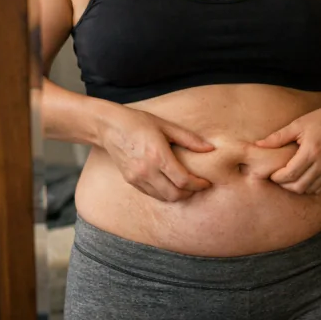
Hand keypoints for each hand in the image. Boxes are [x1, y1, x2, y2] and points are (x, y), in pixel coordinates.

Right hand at [98, 107, 213, 201]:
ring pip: (163, 197)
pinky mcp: (130, 181)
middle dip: (190, 193)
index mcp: (157, 155)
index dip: (198, 184)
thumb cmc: (139, 122)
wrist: (110, 127)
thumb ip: (189, 139)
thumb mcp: (166, 126)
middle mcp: (146, 170)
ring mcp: (136, 178)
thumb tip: (210, 148)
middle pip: (174, 194)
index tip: (206, 182)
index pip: (183, 180)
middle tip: (199, 186)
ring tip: (187, 186)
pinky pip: (151, 194)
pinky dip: (164, 193)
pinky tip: (171, 184)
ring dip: (178, 195)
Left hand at [254, 105, 320, 194]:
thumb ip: (277, 137)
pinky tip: (301, 178)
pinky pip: (318, 188)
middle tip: (277, 177)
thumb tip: (258, 145)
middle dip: (284, 185)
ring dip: (295, 187)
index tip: (271, 173)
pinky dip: (307, 187)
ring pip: (308, 190)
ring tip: (287, 178)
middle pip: (298, 186)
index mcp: (312, 150)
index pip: (290, 173)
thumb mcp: (298, 124)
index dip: (277, 177)